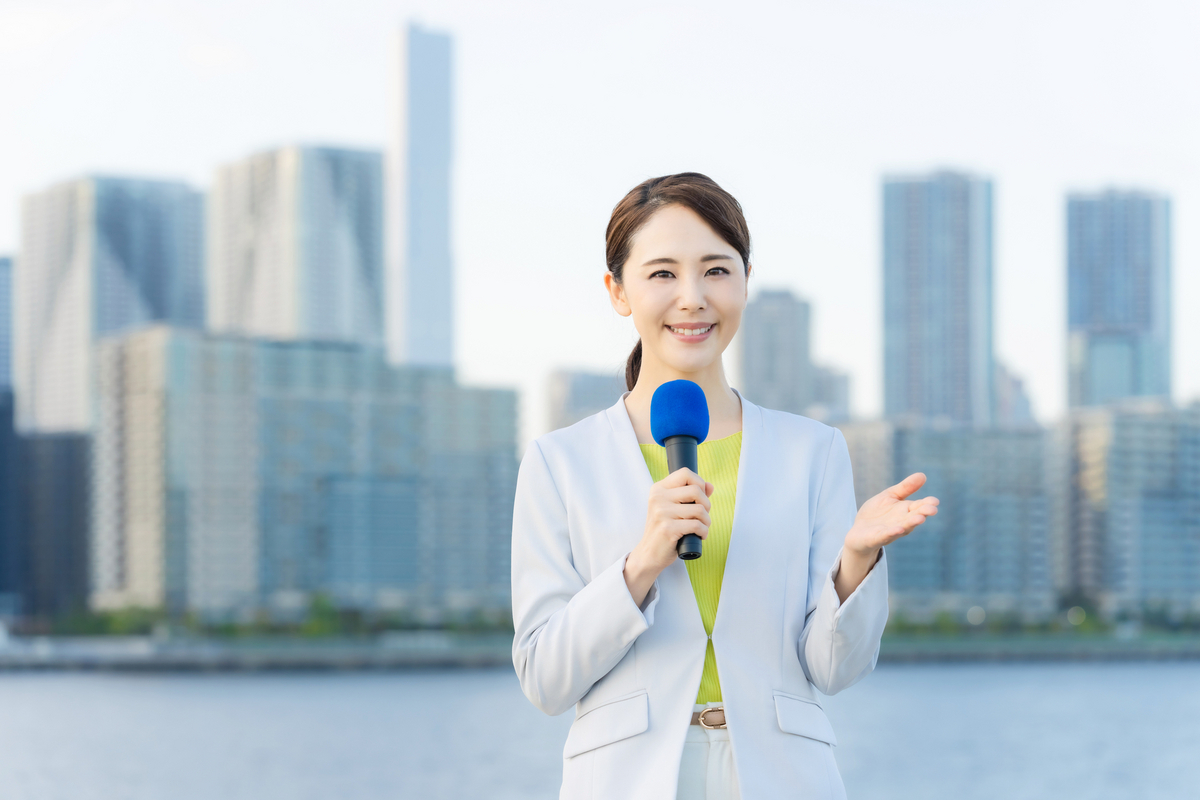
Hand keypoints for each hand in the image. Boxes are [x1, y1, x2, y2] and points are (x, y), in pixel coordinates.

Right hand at [624, 469, 713, 606]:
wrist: (649, 554)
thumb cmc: (664, 530)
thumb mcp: (674, 509)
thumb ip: (691, 496)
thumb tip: (709, 486)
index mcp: (659, 489)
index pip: (685, 473)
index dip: (699, 483)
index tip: (700, 498)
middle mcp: (658, 497)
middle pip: (696, 490)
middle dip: (706, 505)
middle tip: (702, 516)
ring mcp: (662, 512)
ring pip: (699, 509)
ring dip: (707, 521)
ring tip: (701, 527)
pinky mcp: (668, 528)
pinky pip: (697, 525)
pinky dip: (704, 532)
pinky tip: (699, 536)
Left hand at [835, 473, 938, 601]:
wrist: (858, 532)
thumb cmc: (877, 514)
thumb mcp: (889, 496)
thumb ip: (905, 487)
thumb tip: (923, 475)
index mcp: (905, 511)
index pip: (919, 506)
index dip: (927, 504)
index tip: (935, 501)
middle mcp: (902, 522)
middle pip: (914, 517)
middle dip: (923, 513)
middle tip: (932, 509)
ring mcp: (891, 531)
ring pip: (904, 527)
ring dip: (912, 523)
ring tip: (920, 519)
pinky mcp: (877, 537)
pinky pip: (886, 535)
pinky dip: (892, 532)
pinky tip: (899, 529)